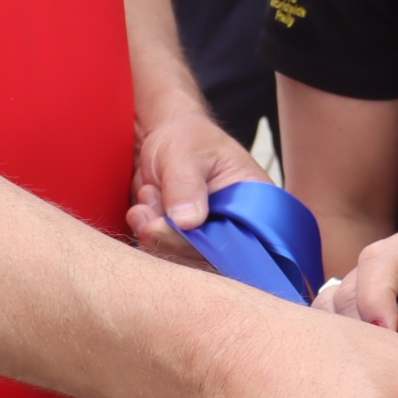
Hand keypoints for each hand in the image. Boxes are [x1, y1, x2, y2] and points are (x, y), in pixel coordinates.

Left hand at [126, 96, 267, 263]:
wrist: (160, 138)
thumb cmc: (185, 137)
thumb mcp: (185, 153)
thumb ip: (186, 185)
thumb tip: (188, 222)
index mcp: (254, 203)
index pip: (248, 241)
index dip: (218, 245)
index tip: (185, 225)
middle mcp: (236, 226)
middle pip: (213, 257)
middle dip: (175, 238)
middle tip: (150, 213)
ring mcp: (208, 237)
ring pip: (183, 259)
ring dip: (156, 233)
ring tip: (148, 195)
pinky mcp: (183, 243)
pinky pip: (164, 254)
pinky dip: (147, 234)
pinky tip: (142, 208)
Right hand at [321, 231, 397, 397]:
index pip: (383, 259)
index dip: (377, 293)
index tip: (388, 332)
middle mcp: (395, 272)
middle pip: (353, 287)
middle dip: (364, 326)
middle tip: (389, 363)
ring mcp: (374, 302)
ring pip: (337, 315)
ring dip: (354, 345)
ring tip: (387, 373)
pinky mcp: (362, 332)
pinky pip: (335, 338)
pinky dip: (345, 358)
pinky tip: (369, 377)